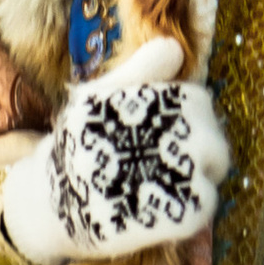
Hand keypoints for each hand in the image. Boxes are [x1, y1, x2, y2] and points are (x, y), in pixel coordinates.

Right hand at [0, 37, 230, 264]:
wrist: (49, 205)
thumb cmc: (77, 146)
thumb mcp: (97, 97)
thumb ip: (139, 70)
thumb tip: (174, 46)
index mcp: (140, 104)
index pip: (196, 101)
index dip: (190, 115)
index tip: (170, 129)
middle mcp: (159, 137)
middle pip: (212, 137)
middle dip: (202, 147)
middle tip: (173, 160)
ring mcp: (170, 180)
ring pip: (214, 170)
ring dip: (201, 175)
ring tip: (171, 181)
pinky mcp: (175, 217)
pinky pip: (207, 205)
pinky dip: (197, 205)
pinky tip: (170, 204)